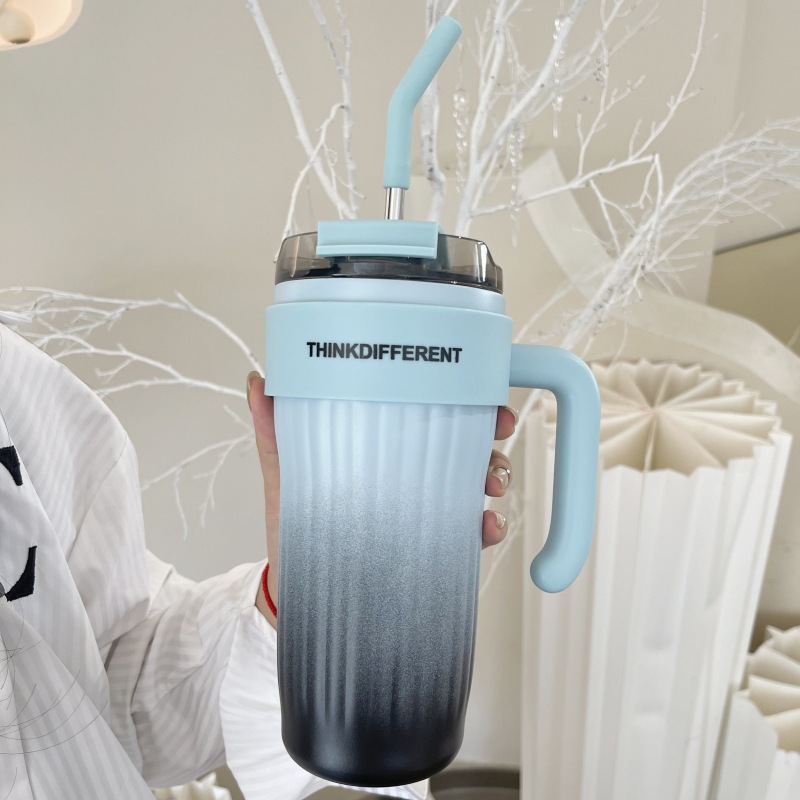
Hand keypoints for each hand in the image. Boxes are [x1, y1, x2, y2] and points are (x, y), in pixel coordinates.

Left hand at [247, 372, 516, 626]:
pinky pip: (469, 534)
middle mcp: (407, 475)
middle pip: (461, 442)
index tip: (475, 390)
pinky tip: (486, 527)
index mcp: (379, 448)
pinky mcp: (431, 546)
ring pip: (474, 482)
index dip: (456, 396)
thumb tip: (259, 383)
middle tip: (496, 430)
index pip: (424, 413)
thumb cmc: (293, 525)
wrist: (295, 588)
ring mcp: (423, 509)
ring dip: (494, 474)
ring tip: (489, 484)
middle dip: (488, 433)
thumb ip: (275, 432)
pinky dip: (488, 528)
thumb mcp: (285, 474)